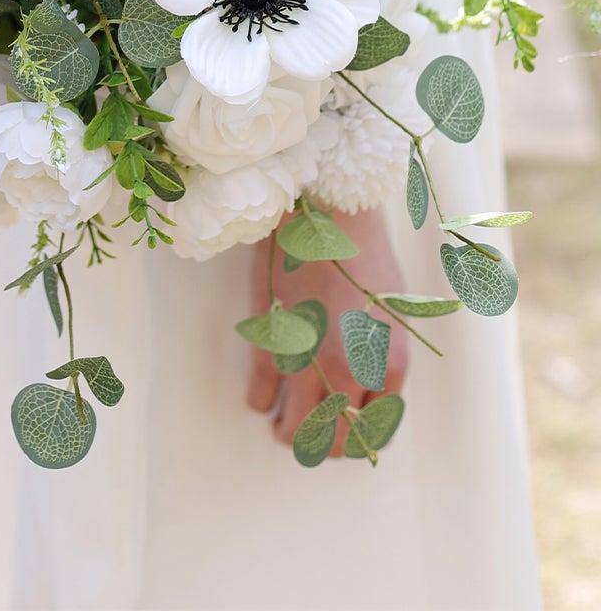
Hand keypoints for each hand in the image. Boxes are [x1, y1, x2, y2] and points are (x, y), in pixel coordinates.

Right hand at [245, 206, 408, 455]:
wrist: (326, 212)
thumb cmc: (363, 255)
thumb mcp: (393, 314)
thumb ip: (383, 361)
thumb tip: (365, 399)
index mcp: (389, 364)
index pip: (375, 433)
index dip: (354, 436)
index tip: (339, 426)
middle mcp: (353, 371)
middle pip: (334, 441)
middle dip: (320, 441)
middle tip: (308, 425)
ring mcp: (310, 359)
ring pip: (294, 432)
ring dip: (287, 430)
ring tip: (283, 416)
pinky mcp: (271, 342)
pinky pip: (260, 399)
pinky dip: (261, 402)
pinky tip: (264, 391)